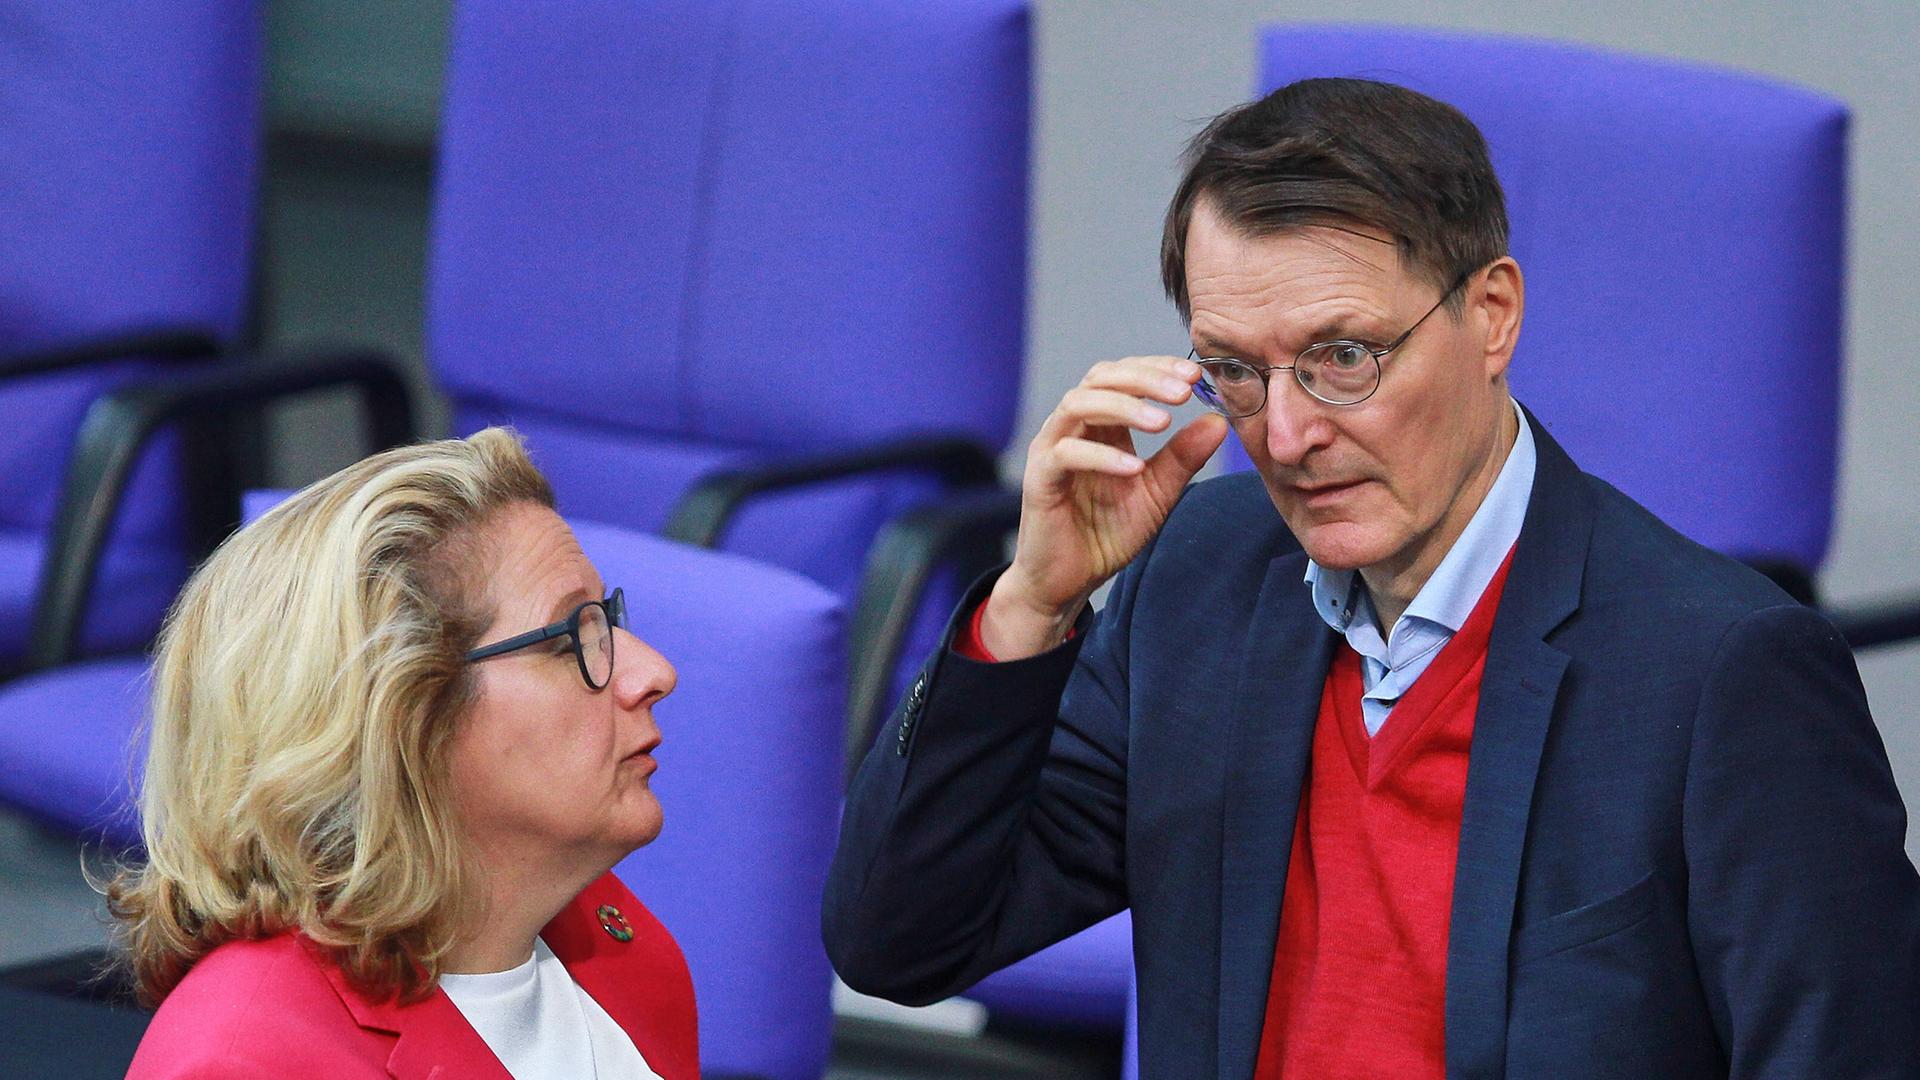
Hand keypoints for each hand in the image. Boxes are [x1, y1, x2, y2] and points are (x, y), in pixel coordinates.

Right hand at [982, 355, 1228, 658]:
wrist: (1068, 582)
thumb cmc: (1105, 533)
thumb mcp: (1157, 492)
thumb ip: (1182, 457)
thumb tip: (1218, 422)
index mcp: (1099, 425)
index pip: (1123, 375)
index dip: (1157, 368)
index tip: (1196, 375)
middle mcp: (1071, 428)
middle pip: (1100, 378)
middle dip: (1144, 379)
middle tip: (1185, 390)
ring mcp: (1051, 450)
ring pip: (1078, 404)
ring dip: (1123, 407)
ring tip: (1164, 422)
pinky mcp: (1039, 479)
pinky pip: (1066, 455)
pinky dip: (1101, 456)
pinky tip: (1134, 467)